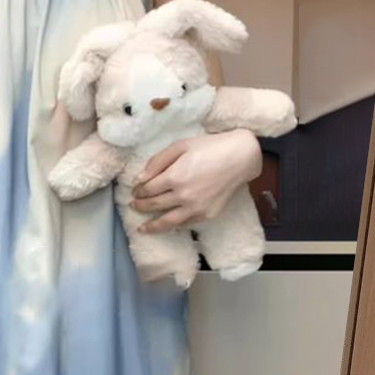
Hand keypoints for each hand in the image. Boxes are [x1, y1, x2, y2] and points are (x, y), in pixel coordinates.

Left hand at [131, 128, 261, 232]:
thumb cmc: (210, 147)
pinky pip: (185, 224)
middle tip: (134, 205)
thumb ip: (157, 162)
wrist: (241, 157)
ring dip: (152, 226)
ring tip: (142, 228)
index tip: (135, 191)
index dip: (138, 191)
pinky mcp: (207, 214)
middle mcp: (183, 195)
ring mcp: (196, 207)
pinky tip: (167, 226)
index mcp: (175, 176)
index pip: (148, 189)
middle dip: (140, 206)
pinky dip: (173, 226)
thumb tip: (139, 179)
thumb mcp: (181, 146)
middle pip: (154, 205)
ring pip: (167, 222)